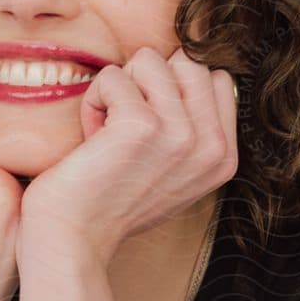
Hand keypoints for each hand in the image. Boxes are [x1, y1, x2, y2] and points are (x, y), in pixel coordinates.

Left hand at [17, 46, 238, 265]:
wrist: (75, 240)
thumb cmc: (112, 202)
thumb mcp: (174, 171)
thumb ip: (193, 127)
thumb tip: (185, 68)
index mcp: (224, 157)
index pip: (217, 79)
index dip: (175, 90)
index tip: (151, 130)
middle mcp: (211, 146)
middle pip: (188, 62)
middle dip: (149, 82)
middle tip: (126, 125)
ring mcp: (180, 135)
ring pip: (150, 60)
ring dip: (120, 88)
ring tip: (108, 130)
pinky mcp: (141, 125)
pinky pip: (113, 76)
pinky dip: (94, 99)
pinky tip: (91, 138)